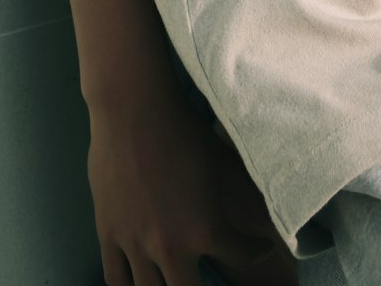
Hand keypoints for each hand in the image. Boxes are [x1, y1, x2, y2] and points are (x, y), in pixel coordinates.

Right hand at [88, 75, 278, 285]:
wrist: (133, 113)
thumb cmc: (183, 131)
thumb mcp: (224, 163)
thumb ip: (248, 196)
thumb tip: (272, 213)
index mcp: (205, 229)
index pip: (241, 257)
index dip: (255, 253)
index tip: (259, 248)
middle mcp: (170, 247)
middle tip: (210, 278)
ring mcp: (135, 245)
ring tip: (176, 278)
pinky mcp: (108, 235)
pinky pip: (116, 279)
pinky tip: (142, 281)